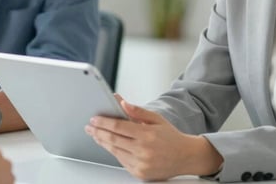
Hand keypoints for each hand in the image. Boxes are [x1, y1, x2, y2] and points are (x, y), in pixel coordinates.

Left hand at [85, 100, 222, 180]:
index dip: (104, 122)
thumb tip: (122, 103)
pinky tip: (108, 145)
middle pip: (113, 140)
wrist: (186, 157)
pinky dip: (113, 152)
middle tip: (89, 126)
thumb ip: (138, 111)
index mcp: (147, 135)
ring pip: (115, 151)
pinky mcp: (140, 173)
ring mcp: (141, 164)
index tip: (94, 118)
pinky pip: (121, 161)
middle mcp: (143, 151)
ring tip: (95, 134)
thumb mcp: (157, 119)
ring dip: (102, 142)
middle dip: (98, 132)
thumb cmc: (171, 137)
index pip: (119, 127)